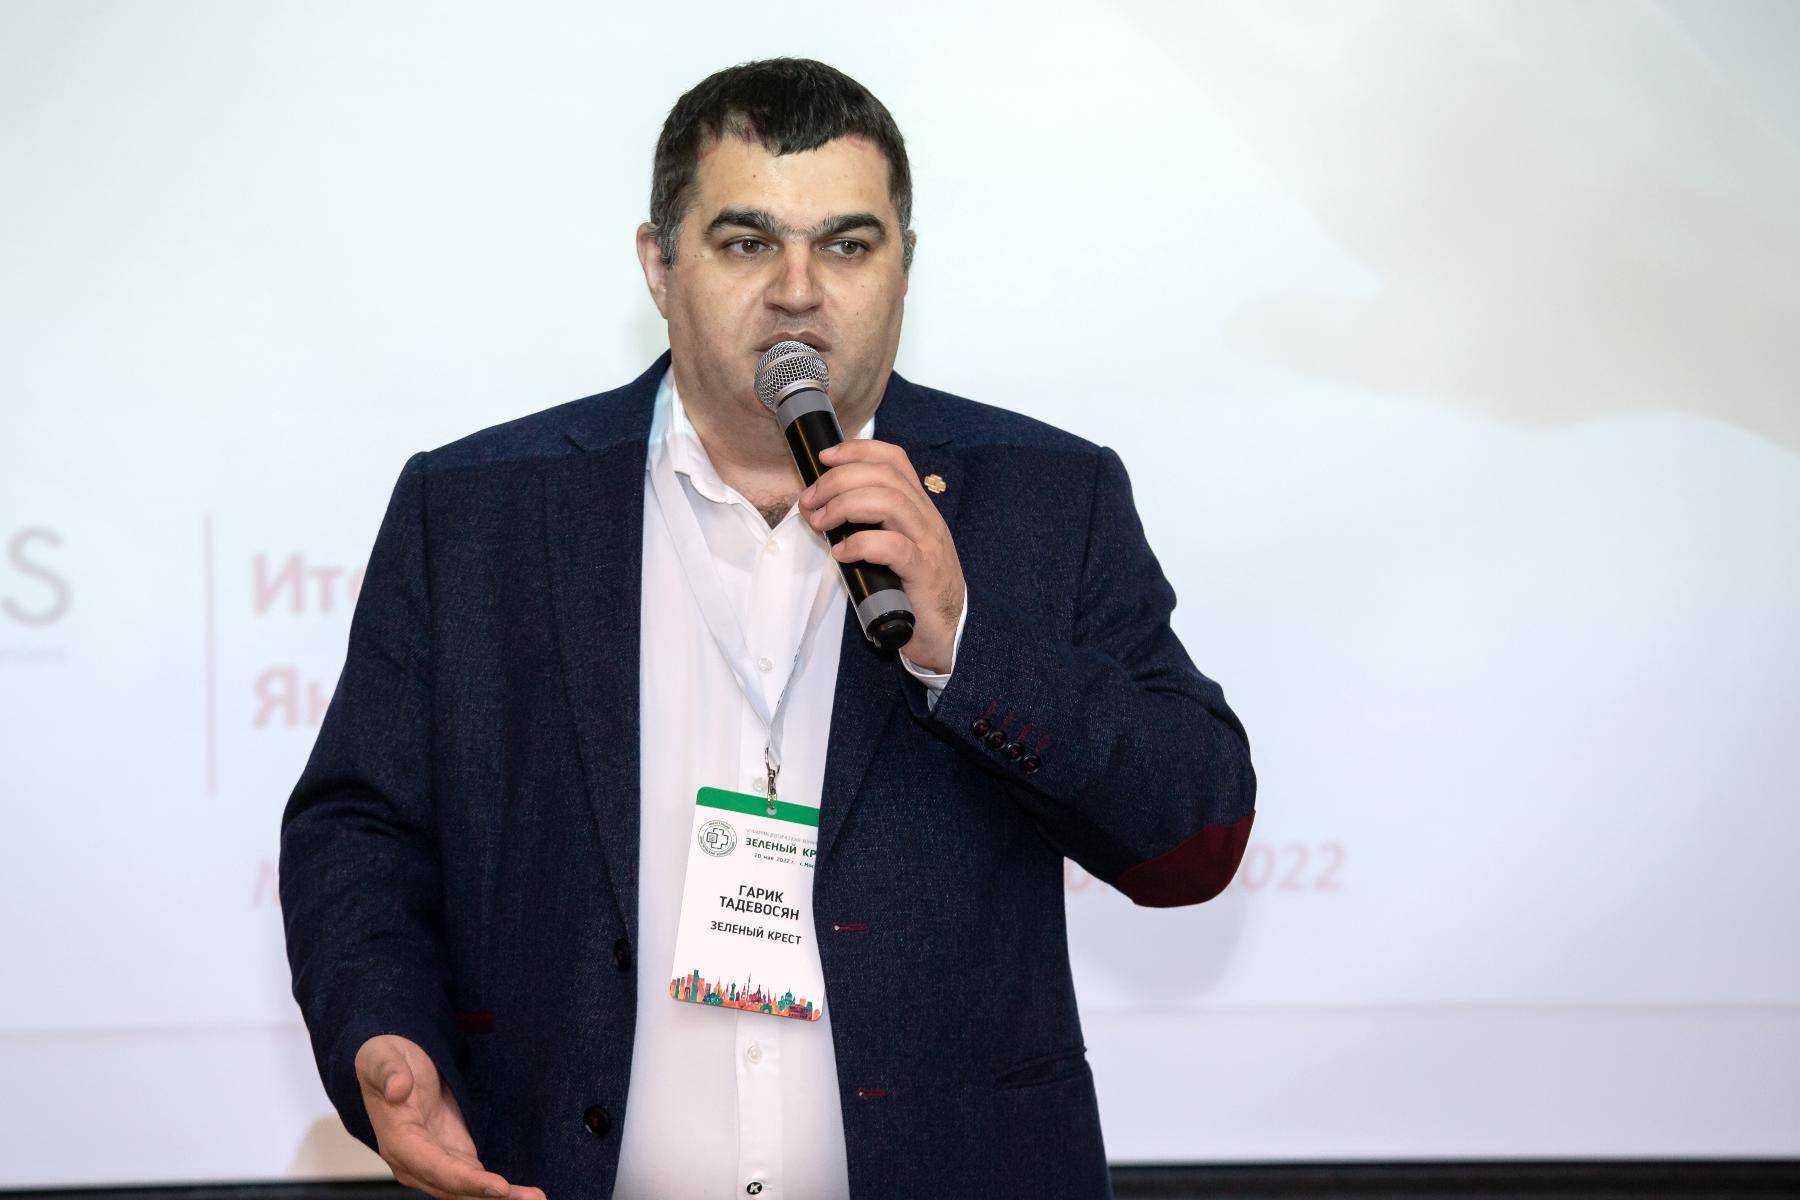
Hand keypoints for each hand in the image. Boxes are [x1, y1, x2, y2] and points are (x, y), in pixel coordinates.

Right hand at [355, 1034, 542, 1199]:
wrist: (391, 1063)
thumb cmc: (385, 1060)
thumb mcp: (382, 1056)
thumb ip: (388, 1072)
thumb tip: (397, 1089)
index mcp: (398, 1141)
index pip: (434, 1167)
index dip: (465, 1180)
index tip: (497, 1187)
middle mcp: (414, 1162)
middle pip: (455, 1188)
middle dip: (492, 1197)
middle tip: (531, 1199)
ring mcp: (435, 1162)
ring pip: (467, 1189)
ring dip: (500, 1198)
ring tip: (535, 1199)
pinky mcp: (452, 1156)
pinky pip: (474, 1180)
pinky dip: (497, 1190)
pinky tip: (522, 1194)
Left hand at [800, 439, 964, 672]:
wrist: (949, 632)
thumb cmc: (913, 590)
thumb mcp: (895, 547)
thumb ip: (871, 525)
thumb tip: (826, 511)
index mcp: (919, 508)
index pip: (894, 460)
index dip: (858, 450)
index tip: (825, 457)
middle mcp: (927, 518)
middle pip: (884, 476)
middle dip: (839, 480)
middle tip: (810, 501)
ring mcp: (928, 544)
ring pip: (890, 503)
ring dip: (844, 506)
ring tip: (820, 523)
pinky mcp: (923, 573)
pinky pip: (893, 547)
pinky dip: (861, 544)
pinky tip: (841, 553)